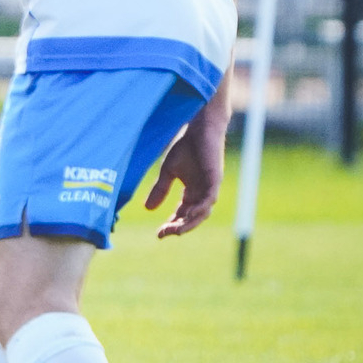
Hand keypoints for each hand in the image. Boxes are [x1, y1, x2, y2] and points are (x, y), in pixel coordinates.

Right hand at [144, 100, 229, 236]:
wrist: (199, 128)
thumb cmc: (186, 147)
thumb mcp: (168, 171)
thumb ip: (160, 189)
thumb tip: (147, 209)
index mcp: (192, 192)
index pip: (182, 214)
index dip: (171, 225)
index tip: (158, 234)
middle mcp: (202, 194)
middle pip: (192, 218)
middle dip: (179, 227)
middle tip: (164, 234)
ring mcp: (210, 188)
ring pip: (202, 213)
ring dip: (189, 223)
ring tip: (176, 230)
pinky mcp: (215, 180)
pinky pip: (209, 200)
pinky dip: (201, 209)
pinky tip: (190, 214)